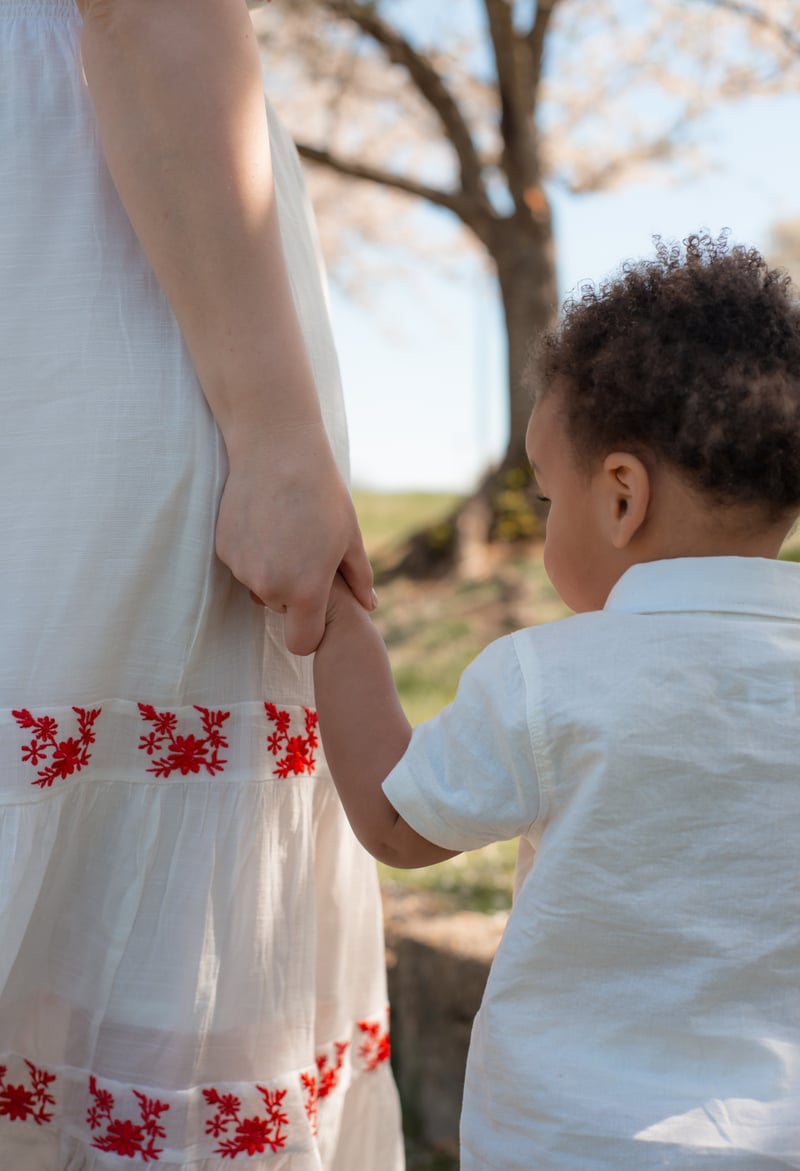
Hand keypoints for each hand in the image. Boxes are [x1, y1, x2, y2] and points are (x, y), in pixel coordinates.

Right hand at [214, 422, 373, 655]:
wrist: (276, 451)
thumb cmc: (323, 494)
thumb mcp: (350, 536)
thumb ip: (359, 578)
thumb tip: (370, 605)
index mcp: (306, 590)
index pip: (301, 643)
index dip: (309, 630)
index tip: (315, 610)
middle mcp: (270, 586)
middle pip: (280, 608)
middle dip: (292, 591)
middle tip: (305, 551)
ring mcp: (242, 568)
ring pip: (259, 584)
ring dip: (271, 569)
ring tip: (286, 529)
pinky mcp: (223, 549)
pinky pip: (241, 563)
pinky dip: (252, 550)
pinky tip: (265, 519)